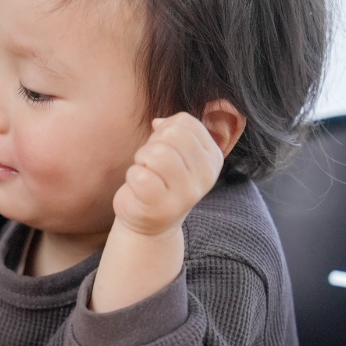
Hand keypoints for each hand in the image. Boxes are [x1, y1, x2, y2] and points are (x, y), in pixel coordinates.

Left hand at [111, 112, 223, 236]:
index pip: (185, 122)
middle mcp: (206, 175)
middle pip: (171, 134)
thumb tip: (158, 122)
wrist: (152, 222)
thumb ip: (174, 130)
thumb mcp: (175, 151)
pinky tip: (140, 188)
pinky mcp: (162, 206)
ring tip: (147, 173)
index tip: (164, 149)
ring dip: (142, 159)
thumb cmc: (162, 180)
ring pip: (156, 153)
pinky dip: (133, 176)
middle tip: (151, 163)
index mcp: (213, 157)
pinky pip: (140, 175)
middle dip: (152, 143)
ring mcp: (186, 193)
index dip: (164, 129)